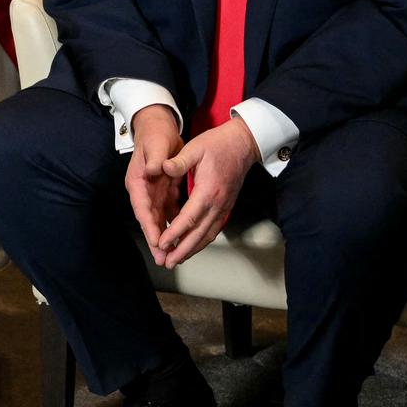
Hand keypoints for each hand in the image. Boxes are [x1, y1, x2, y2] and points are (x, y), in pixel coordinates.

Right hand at [124, 105, 183, 261]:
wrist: (157, 127)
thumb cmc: (155, 135)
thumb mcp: (155, 144)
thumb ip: (156, 157)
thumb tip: (156, 169)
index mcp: (137, 181)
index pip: (142, 208)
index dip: (149, 226)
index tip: (157, 241)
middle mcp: (143, 190)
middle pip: (149, 220)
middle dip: (156, 240)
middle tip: (163, 259)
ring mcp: (153, 192)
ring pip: (159, 220)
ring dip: (166, 237)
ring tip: (172, 256)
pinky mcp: (164, 191)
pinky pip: (170, 212)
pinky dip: (175, 225)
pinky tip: (183, 238)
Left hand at [153, 116, 258, 267]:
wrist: (244, 144)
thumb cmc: (219, 144)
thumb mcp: (195, 147)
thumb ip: (179, 161)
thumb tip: (162, 168)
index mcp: (207, 191)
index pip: (189, 218)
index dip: (175, 233)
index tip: (162, 243)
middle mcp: (218, 204)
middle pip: (199, 234)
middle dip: (182, 250)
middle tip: (167, 262)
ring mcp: (224, 207)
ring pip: (208, 235)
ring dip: (193, 249)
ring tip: (178, 260)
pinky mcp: (226, 207)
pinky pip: (214, 229)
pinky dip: (203, 241)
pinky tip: (194, 246)